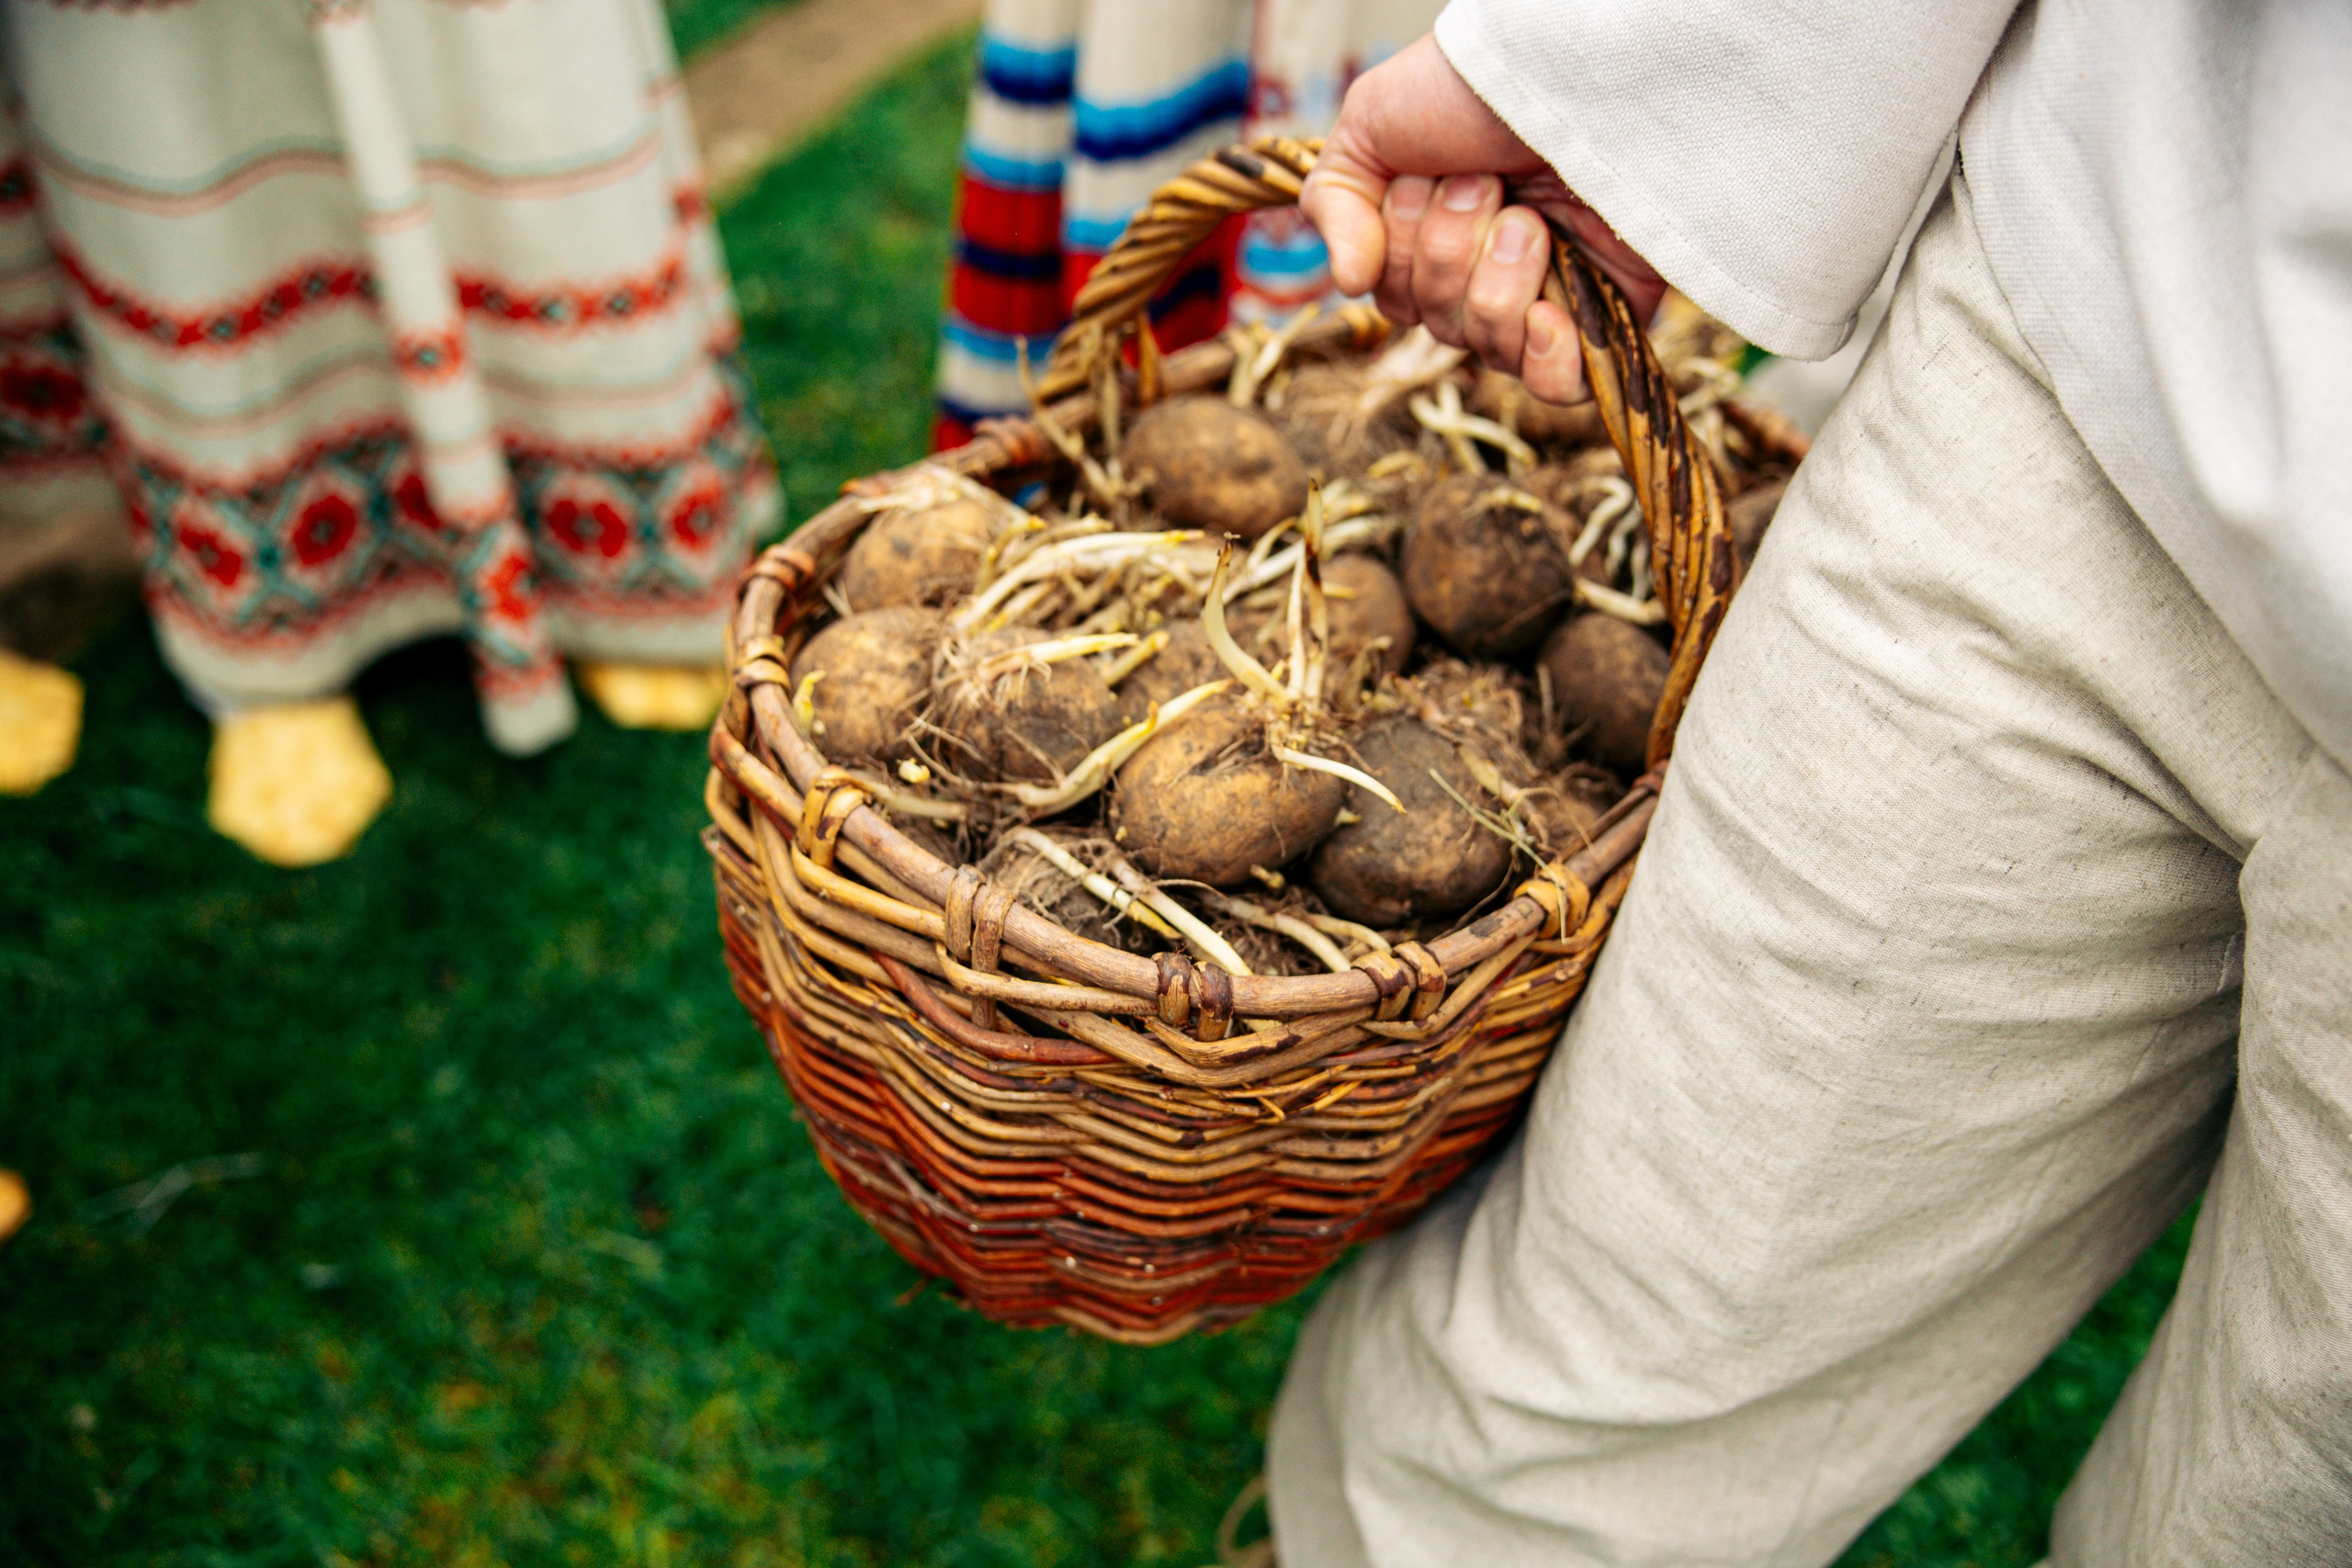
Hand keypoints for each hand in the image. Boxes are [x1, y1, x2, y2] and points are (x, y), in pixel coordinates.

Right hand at [1299, 35, 1666, 403]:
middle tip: (1487, 185)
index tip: (1424, 180)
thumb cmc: (1472, 86)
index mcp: (1431, 237)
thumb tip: (1349, 284)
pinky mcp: (1602, 315)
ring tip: (1531, 218)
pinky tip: (1549, 314)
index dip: (1401, 250)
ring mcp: (1544, 295)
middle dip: (1450, 252)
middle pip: (1438, 324)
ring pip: (1489, 347)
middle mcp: (1484, 271)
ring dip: (1499, 278)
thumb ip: (1336, 204)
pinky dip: (1546, 359)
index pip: (1394, 297)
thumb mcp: (1371, 125)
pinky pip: (1556, 386)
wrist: (1574, 72)